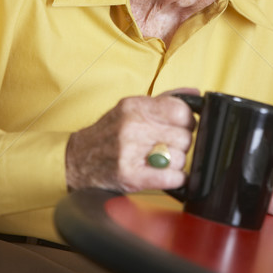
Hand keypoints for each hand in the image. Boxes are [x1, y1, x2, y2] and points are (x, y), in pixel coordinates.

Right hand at [65, 88, 197, 192]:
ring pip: (179, 158)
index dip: (188, 120)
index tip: (184, 125)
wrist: (77, 159)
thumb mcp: (131, 108)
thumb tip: (194, 94)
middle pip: (183, 136)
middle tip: (171, 145)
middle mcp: (132, 126)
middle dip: (182, 143)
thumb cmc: (109, 133)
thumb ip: (165, 99)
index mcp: (134, 106)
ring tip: (163, 161)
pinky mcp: (130, 176)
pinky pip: (170, 177)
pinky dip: (176, 178)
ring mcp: (130, 151)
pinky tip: (169, 175)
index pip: (180, 110)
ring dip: (177, 162)